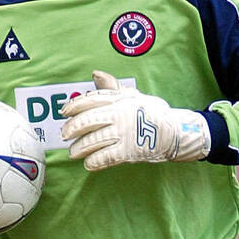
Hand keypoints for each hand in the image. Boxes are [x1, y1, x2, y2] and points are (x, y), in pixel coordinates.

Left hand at [60, 71, 210, 170]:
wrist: (175, 131)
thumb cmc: (151, 113)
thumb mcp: (132, 95)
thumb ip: (111, 88)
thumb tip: (95, 75)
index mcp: (119, 100)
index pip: (92, 100)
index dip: (75, 106)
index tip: (64, 111)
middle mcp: (119, 115)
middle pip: (89, 120)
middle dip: (73, 128)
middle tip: (65, 135)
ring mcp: (124, 133)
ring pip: (94, 140)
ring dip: (80, 148)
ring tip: (73, 153)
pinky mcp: (129, 150)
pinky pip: (106, 157)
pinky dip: (95, 161)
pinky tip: (88, 164)